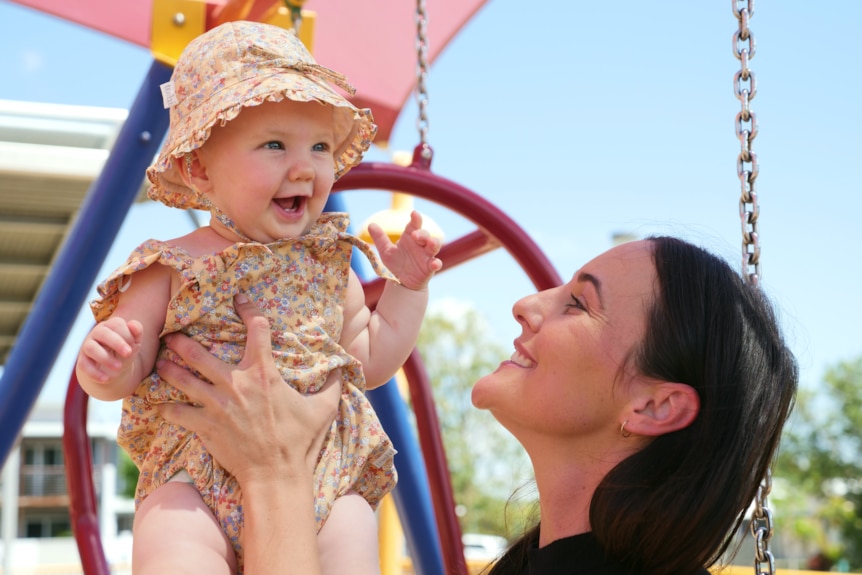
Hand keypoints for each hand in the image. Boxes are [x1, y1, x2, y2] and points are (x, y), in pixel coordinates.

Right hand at [76, 317, 142, 383]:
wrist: (114, 368)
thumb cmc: (125, 350)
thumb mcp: (135, 342)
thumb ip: (137, 332)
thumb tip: (132, 324)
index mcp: (111, 326)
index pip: (116, 324)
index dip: (126, 335)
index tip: (133, 347)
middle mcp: (97, 333)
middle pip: (102, 333)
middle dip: (117, 343)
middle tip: (128, 353)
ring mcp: (87, 346)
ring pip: (91, 348)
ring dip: (105, 358)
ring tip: (119, 368)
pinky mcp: (82, 360)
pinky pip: (84, 365)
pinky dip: (95, 373)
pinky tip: (106, 379)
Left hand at [157, 293, 340, 483]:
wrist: (275, 475)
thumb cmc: (299, 442)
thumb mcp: (323, 410)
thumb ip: (332, 387)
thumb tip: (343, 371)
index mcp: (264, 373)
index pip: (257, 330)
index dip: (248, 311)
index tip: (239, 300)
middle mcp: (236, 383)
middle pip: (199, 354)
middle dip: (182, 341)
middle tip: (172, 334)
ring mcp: (216, 404)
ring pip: (181, 379)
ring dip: (168, 369)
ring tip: (160, 362)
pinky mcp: (204, 425)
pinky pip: (176, 412)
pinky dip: (165, 407)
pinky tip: (160, 404)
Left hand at [368, 210, 441, 289]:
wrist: (402, 282)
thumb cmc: (396, 263)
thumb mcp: (386, 251)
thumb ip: (380, 238)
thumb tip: (370, 225)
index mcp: (410, 237)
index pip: (414, 225)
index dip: (416, 219)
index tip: (414, 213)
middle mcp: (420, 244)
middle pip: (425, 235)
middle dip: (422, 234)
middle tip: (415, 235)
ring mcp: (426, 255)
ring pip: (434, 246)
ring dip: (434, 243)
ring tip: (431, 243)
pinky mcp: (430, 267)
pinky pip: (436, 264)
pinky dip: (436, 263)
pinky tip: (435, 264)